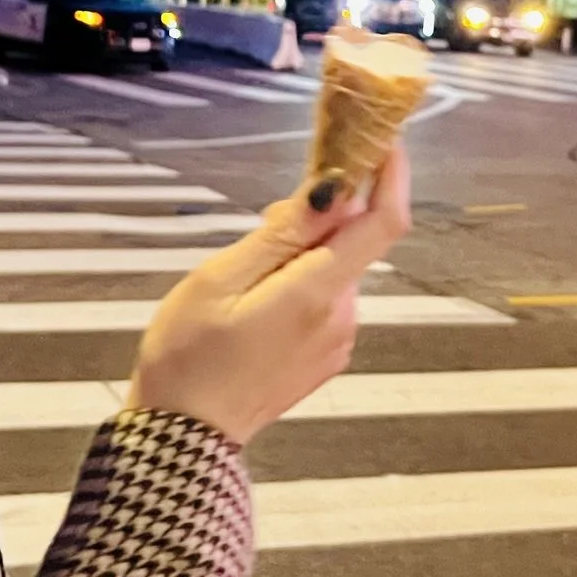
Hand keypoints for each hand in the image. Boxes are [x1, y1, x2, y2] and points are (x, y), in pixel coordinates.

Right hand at [123, 147, 410, 446]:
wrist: (184, 438)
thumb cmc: (188, 356)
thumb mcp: (220, 279)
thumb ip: (283, 234)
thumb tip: (335, 189)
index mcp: (318, 293)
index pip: (383, 222)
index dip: (392, 174)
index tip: (384, 138)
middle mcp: (342, 316)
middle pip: (354, 242)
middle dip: (325, 215)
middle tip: (269, 217)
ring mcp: (338, 341)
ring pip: (337, 270)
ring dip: (306, 253)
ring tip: (245, 276)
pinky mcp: (326, 356)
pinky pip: (327, 299)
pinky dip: (303, 282)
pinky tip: (256, 303)